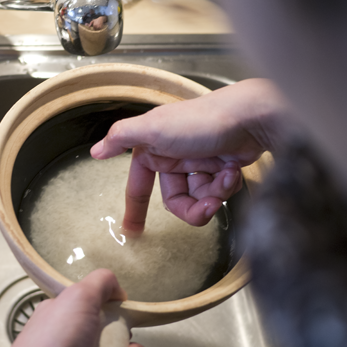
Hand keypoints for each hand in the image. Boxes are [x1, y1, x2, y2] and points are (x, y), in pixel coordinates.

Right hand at [91, 78, 295, 230]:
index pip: (139, 185)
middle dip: (192, 207)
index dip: (135, 208)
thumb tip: (95, 152)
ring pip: (199, 199)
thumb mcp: (153, 129)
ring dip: (213, 194)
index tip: (134, 231)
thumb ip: (121, 138)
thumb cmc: (200, 121)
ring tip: (225, 179)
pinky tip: (233, 170)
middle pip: (175, 200)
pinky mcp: (222, 167)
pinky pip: (218, 191)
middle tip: (207, 207)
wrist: (251, 115)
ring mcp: (200, 164)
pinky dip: (227, 185)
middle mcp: (175, 158)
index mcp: (154, 150)